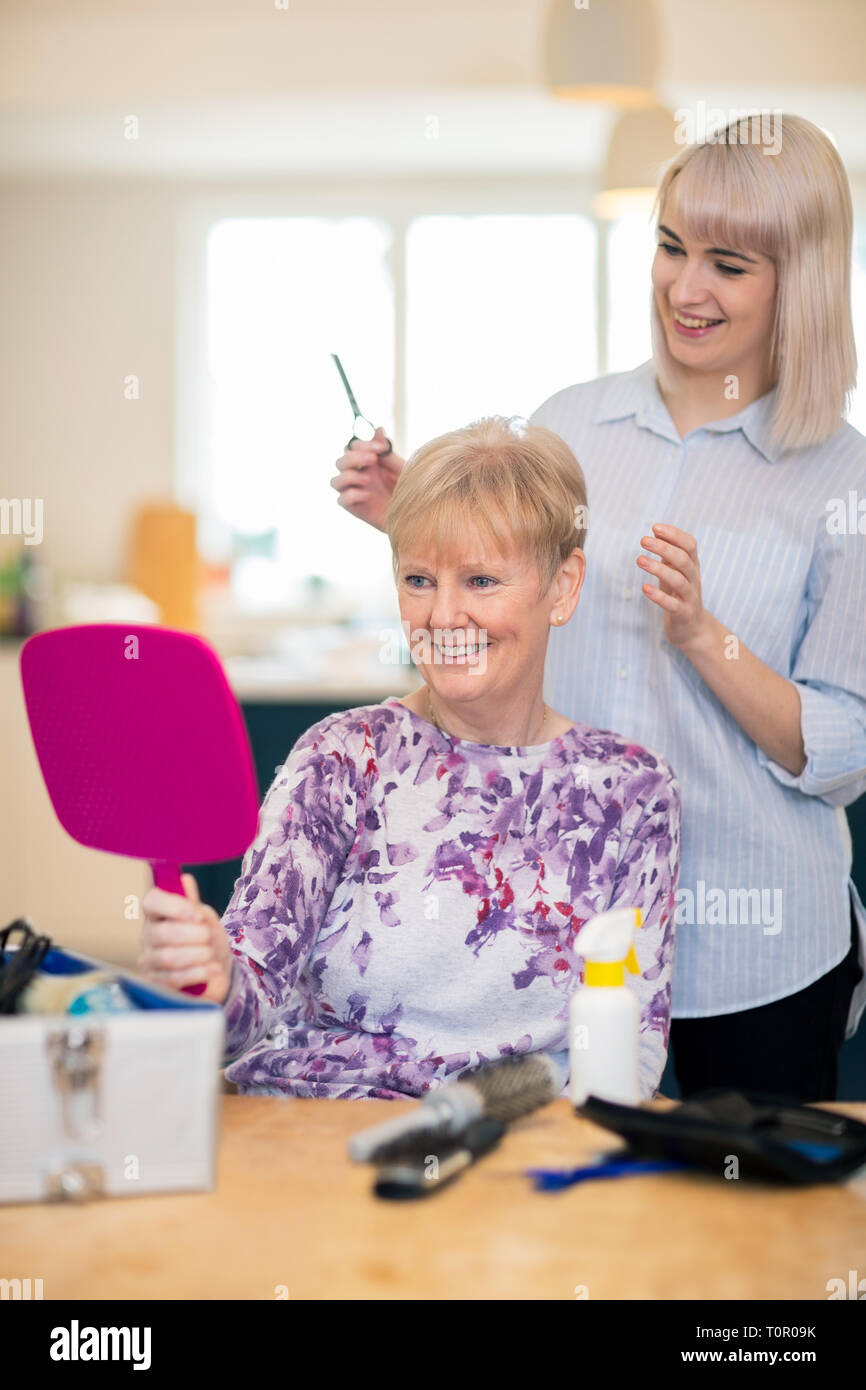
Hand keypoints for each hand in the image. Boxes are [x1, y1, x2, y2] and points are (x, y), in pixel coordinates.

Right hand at [139, 873, 233, 1003]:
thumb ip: (192, 902)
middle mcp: (148, 936)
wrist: (215, 970)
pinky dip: (198, 972)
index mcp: (157, 913)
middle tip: (209, 936)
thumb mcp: (204, 918)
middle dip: (193, 935)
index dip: (174, 906)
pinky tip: (213, 968)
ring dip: (198, 954)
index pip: (151, 901)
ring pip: (169, 957)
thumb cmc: (206, 940)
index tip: (197, 915)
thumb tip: (185, 879)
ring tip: (212, 953)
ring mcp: (149, 960)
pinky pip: (174, 979)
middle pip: (162, 933)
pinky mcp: (157, 983)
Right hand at [329, 427, 403, 531]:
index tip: (381, 449)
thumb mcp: (401, 468)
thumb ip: (387, 452)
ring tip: (368, 480)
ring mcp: (356, 492)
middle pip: (340, 462)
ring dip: (349, 476)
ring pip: (335, 481)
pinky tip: (368, 495)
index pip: (353, 447)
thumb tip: (378, 429)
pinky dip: (352, 494)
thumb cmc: (411, 490)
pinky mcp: (356, 509)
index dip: (363, 444)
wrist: (418, 515)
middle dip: (354, 457)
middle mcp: (359, 476)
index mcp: (369, 463)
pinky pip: (341, 500)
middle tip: (373, 459)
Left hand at [637, 522, 711, 651]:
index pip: (690, 545)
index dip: (674, 535)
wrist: (693, 629)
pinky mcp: (683, 614)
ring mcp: (690, 597)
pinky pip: (672, 604)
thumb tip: (655, 532)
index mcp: (692, 566)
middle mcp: (694, 579)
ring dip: (658, 568)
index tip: (655, 527)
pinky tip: (644, 588)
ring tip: (639, 560)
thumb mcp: (675, 572)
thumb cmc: (680, 595)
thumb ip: (668, 555)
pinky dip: (658, 596)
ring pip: (678, 580)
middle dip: (664, 548)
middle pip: (683, 560)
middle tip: (644, 540)